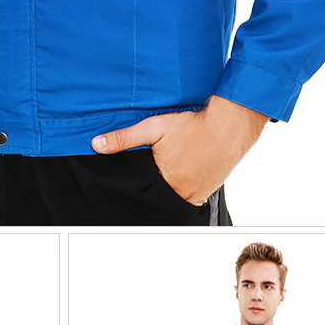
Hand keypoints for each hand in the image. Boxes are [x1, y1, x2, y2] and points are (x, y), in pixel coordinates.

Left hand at [91, 94, 266, 204]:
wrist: (228, 125)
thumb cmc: (191, 125)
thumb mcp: (154, 127)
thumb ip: (124, 138)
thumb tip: (97, 144)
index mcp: (167, 182)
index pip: (145, 194)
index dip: (140, 187)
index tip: (139, 181)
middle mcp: (183, 193)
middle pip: (160, 198)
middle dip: (154, 190)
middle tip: (154, 176)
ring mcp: (198, 194)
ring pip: (176, 199)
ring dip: (170, 190)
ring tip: (168, 175)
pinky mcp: (209, 192)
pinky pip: (191, 198)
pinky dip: (185, 191)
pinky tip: (183, 176)